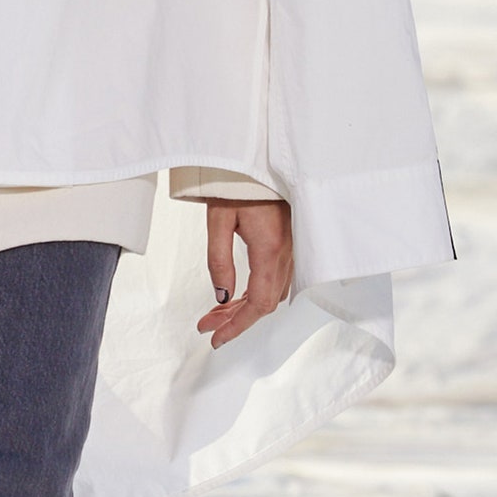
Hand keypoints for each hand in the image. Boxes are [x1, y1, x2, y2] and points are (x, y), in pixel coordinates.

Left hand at [197, 199, 293, 348]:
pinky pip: (275, 279)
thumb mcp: (219, 220)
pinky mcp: (287, 243)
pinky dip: (254, 293)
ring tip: (215, 313)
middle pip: (264, 303)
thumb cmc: (238, 184)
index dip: (238, 326)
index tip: (216, 338)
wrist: (260, 158)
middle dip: (235, 320)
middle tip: (206, 326)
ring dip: (243, 308)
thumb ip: (219, 260)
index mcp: (269, 250)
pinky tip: (235, 295)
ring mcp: (290, 249)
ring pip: (270, 293)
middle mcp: (285, 254)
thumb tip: (221, 297)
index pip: (257, 303)